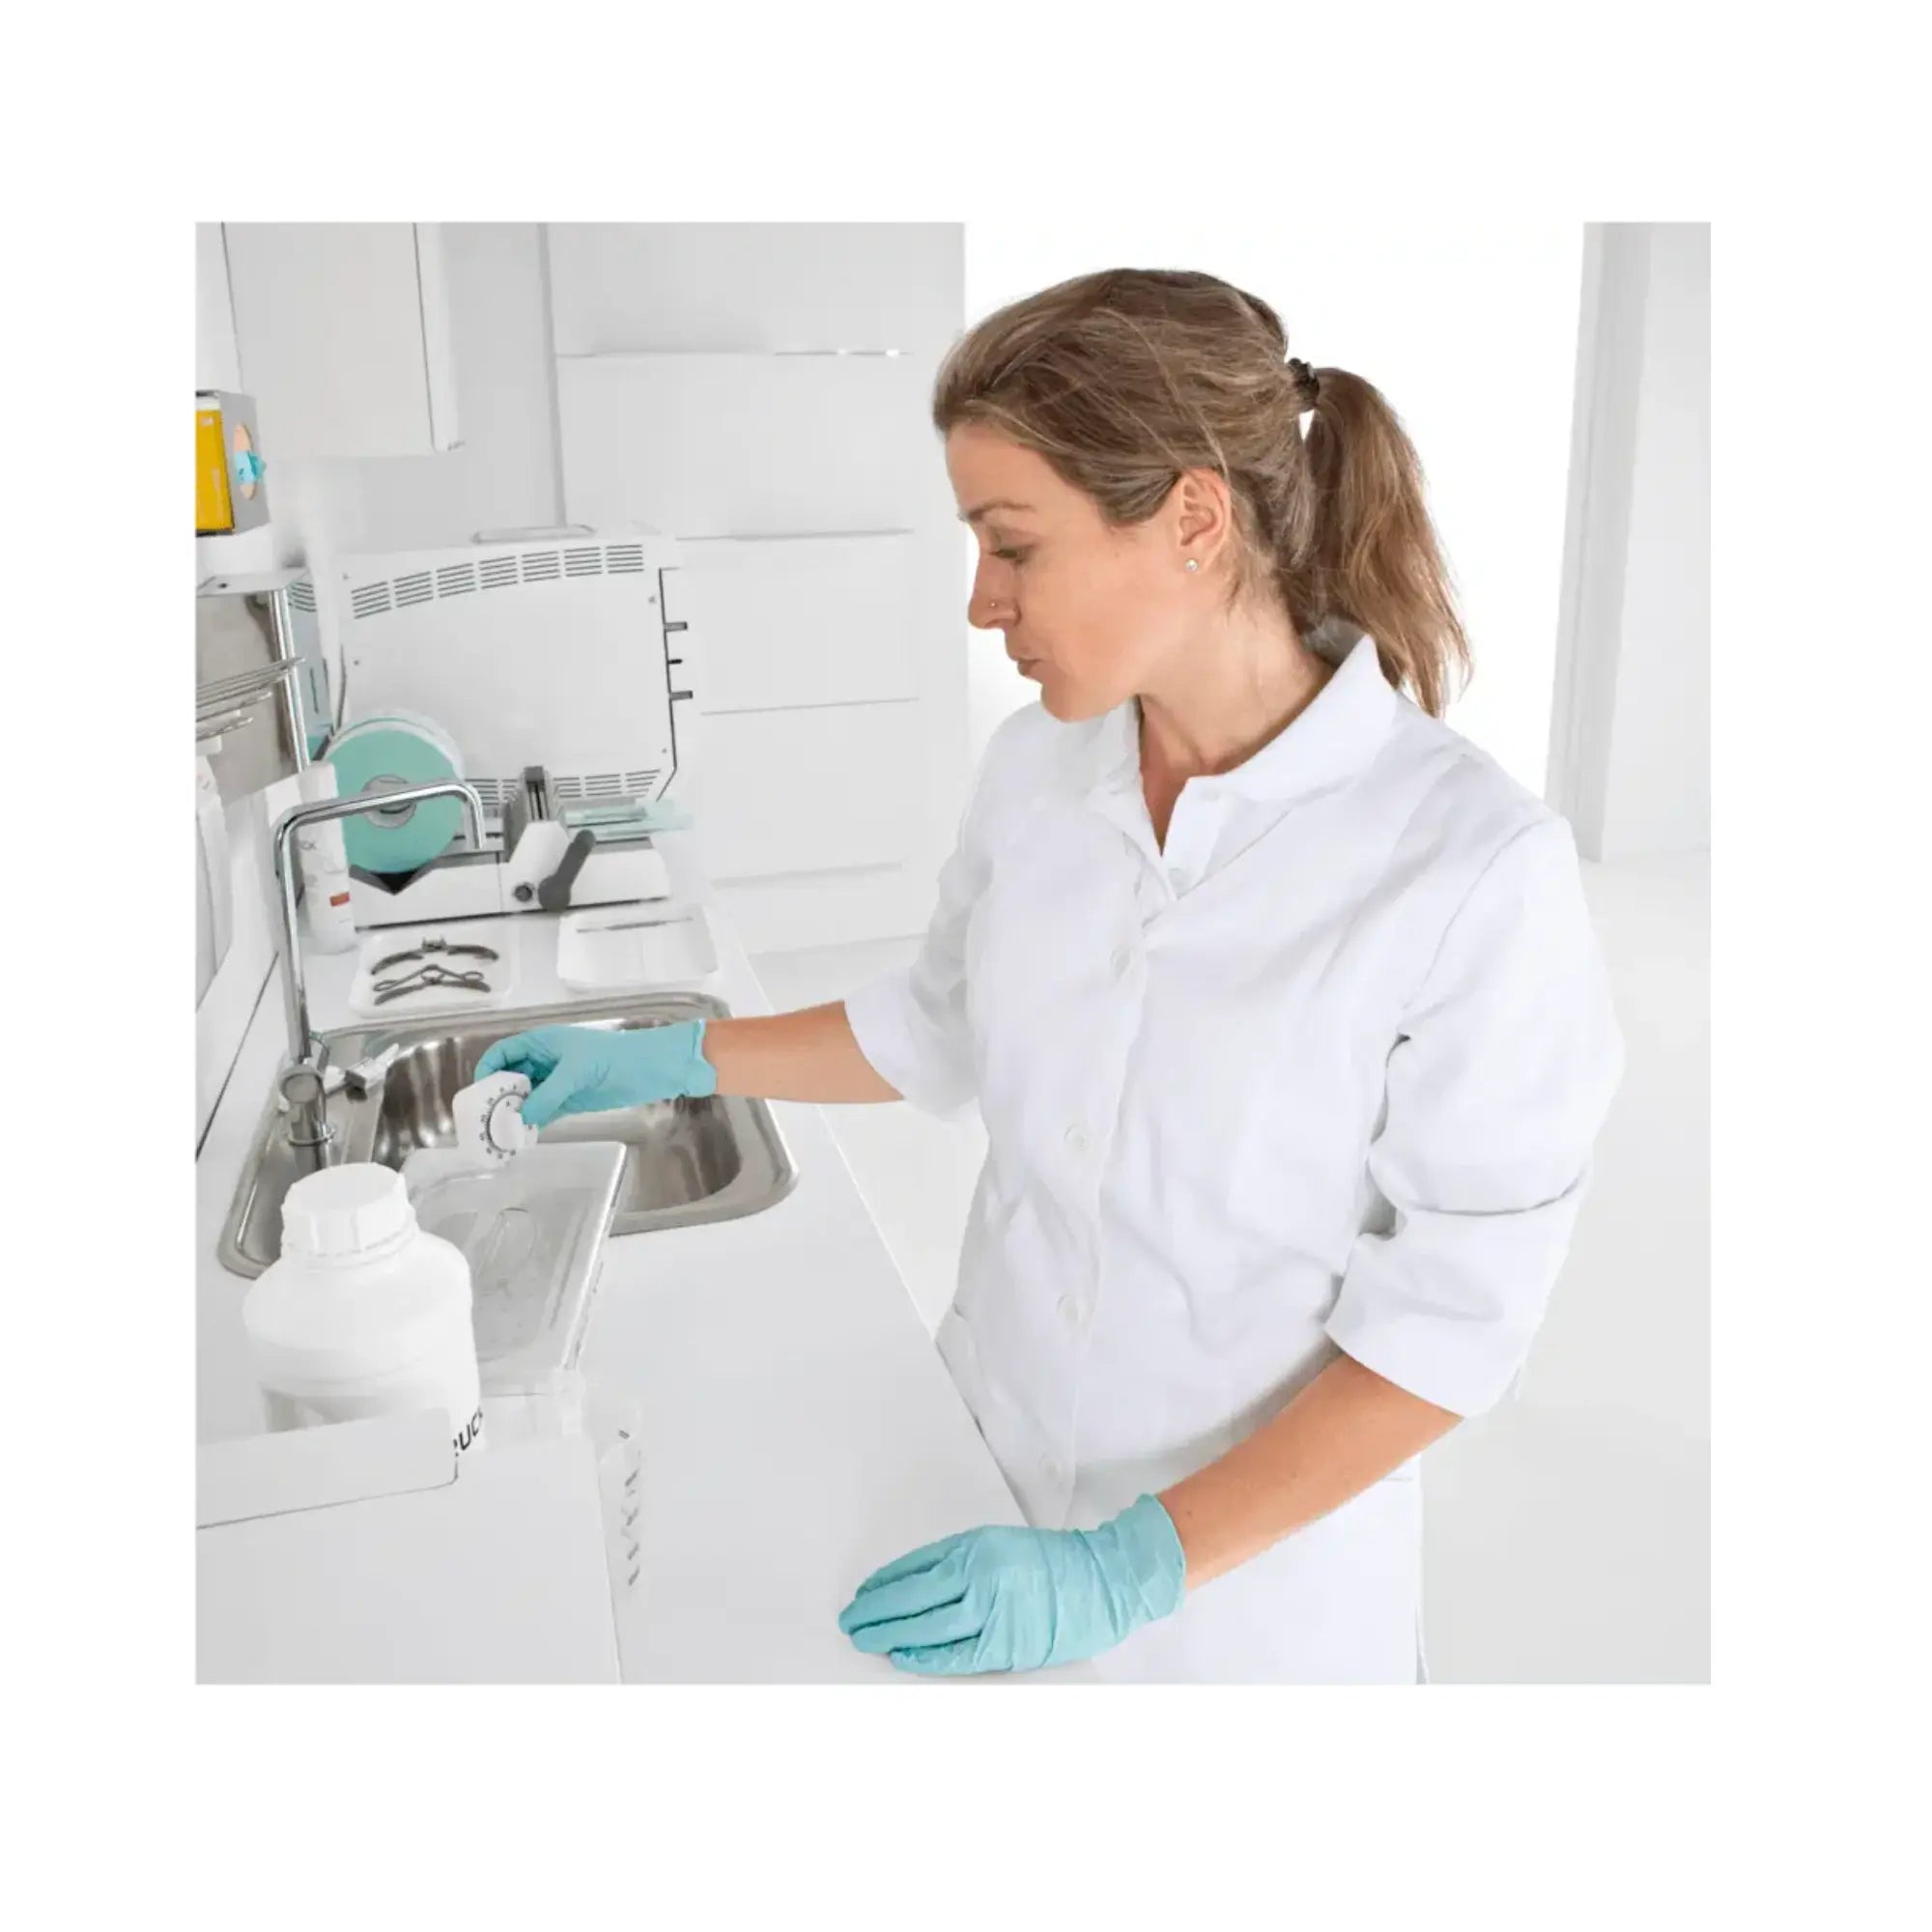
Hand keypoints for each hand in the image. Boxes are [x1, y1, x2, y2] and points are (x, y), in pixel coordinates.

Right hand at [474, 1021, 715, 1128]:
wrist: (651, 1069)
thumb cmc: (614, 1057)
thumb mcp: (576, 1073)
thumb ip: (546, 1095)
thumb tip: (520, 1118)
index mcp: (542, 1042)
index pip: (504, 1052)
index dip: (488, 1069)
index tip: (480, 1094)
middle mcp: (545, 1060)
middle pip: (511, 1077)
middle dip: (498, 1096)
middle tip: (487, 1120)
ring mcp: (557, 1081)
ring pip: (526, 1097)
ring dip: (514, 1113)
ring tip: (501, 1134)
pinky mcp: (569, 1100)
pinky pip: (542, 1111)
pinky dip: (532, 1122)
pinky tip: (524, 1137)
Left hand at [837, 1495, 1185, 1674]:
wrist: (1101, 1581)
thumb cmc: (1051, 1562)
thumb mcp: (997, 1544)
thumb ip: (957, 1562)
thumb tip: (911, 1585)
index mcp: (975, 1548)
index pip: (914, 1569)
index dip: (884, 1584)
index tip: (864, 1594)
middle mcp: (979, 1577)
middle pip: (912, 1598)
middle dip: (876, 1611)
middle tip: (851, 1620)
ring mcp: (992, 1613)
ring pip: (927, 1627)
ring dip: (891, 1634)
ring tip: (866, 1639)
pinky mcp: (1007, 1645)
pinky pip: (956, 1655)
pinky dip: (926, 1657)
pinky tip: (903, 1655)